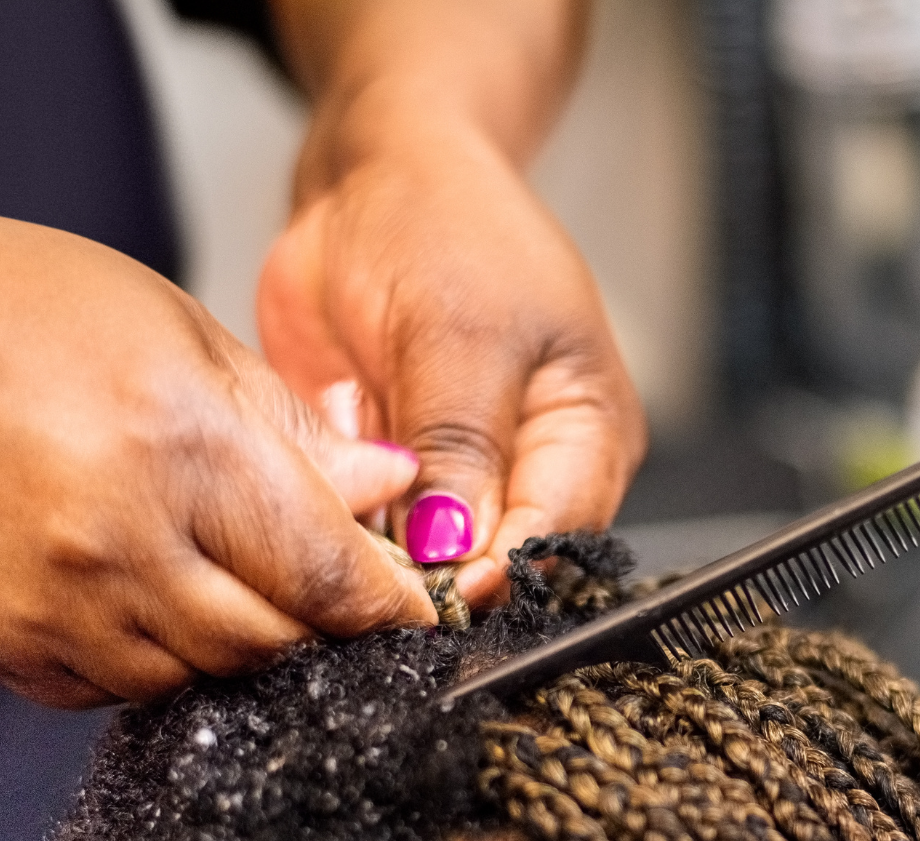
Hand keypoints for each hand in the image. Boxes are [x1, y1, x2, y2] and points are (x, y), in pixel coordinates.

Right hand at [0, 196, 435, 707]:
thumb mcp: (173, 328)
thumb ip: (292, 428)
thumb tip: (392, 488)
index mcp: (182, 449)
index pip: (332, 578)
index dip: (394, 609)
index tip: (426, 615)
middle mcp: (123, 546)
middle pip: (280, 645)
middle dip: (325, 628)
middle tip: (333, 587)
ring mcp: (60, 612)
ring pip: (208, 678)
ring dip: (245, 642)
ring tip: (226, 569)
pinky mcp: (10, 652)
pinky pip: (126, 688)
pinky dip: (163, 655)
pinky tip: (146, 585)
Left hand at [256, 118, 645, 604]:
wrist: (366, 177)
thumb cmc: (441, 223)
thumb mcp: (458, 331)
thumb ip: (461, 448)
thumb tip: (459, 550)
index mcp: (587, 435)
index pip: (556, 539)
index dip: (496, 572)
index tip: (435, 583)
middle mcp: (528, 470)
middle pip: (492, 565)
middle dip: (427, 558)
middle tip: (372, 515)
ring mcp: (455, 478)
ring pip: (419, 558)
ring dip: (373, 529)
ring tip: (352, 442)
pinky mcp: (391, 477)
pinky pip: (361, 528)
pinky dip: (337, 503)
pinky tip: (332, 434)